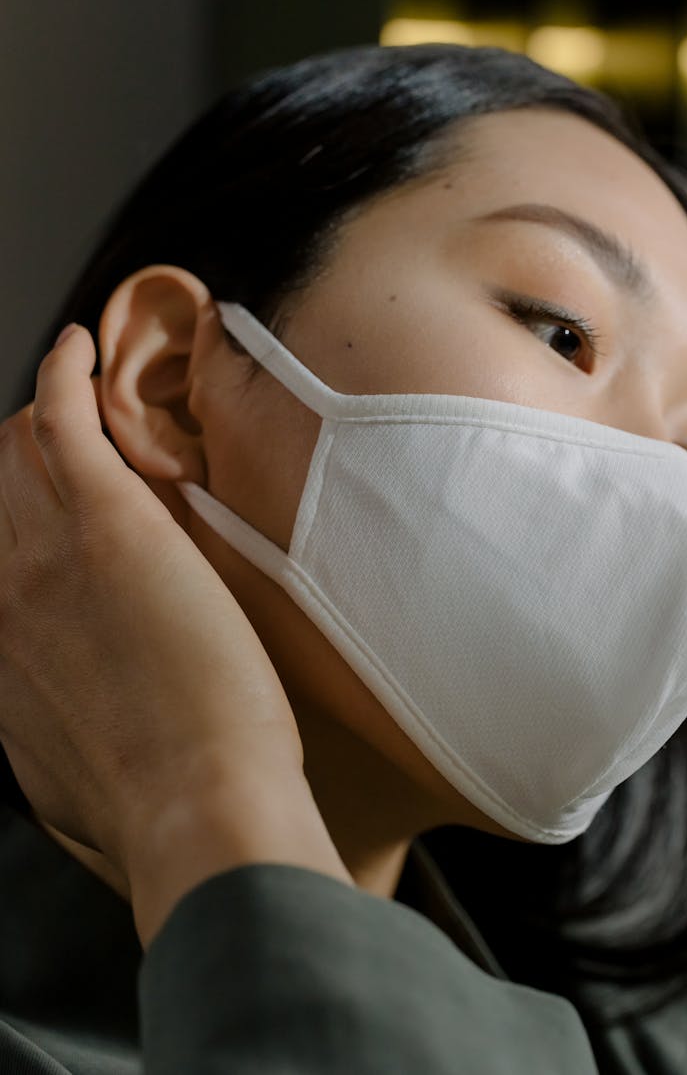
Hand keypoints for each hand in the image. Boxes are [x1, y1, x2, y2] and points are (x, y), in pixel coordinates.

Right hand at [0, 325, 350, 943]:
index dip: (11, 514)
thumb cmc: (155, 809)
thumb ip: (52, 732)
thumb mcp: (66, 779)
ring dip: (52, 417)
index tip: (37, 505)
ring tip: (87, 397)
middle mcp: (2, 594)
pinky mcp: (111, 521)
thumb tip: (61, 727)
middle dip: (26, 459)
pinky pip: (66, 419)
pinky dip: (65, 374)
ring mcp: (47, 553)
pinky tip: (78, 346)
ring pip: (22, 447)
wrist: (195, 810)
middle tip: (70, 443)